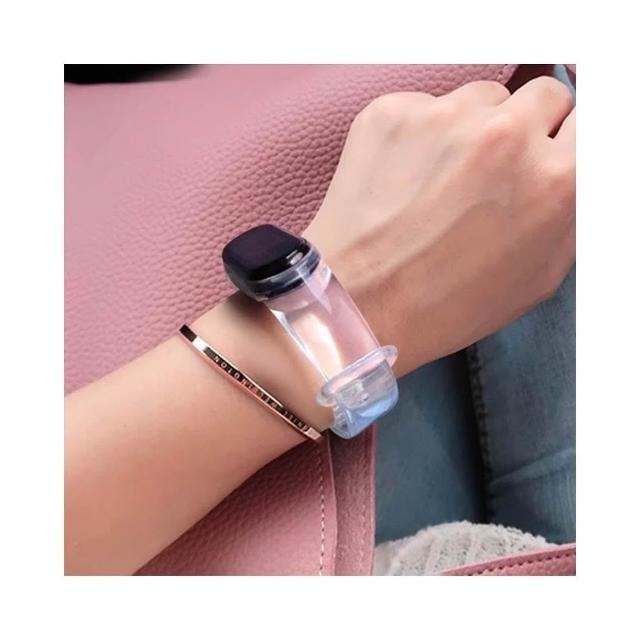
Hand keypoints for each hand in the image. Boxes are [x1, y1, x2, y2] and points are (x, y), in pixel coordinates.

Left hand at [305, 77, 575, 374]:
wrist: (358, 304)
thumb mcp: (538, 275)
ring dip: (474, 129)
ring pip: (484, 97)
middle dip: (528, 129)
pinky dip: (422, 135)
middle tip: (496, 171)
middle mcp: (506, 135)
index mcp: (556, 180)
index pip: (589, 122)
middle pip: (544, 96)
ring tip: (442, 181)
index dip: (565, 144)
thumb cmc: (447, 304)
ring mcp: (444, 117)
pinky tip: (404, 179)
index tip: (549, 157)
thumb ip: (570, 208)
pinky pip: (427, 106)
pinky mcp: (393, 112)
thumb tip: (573, 163)